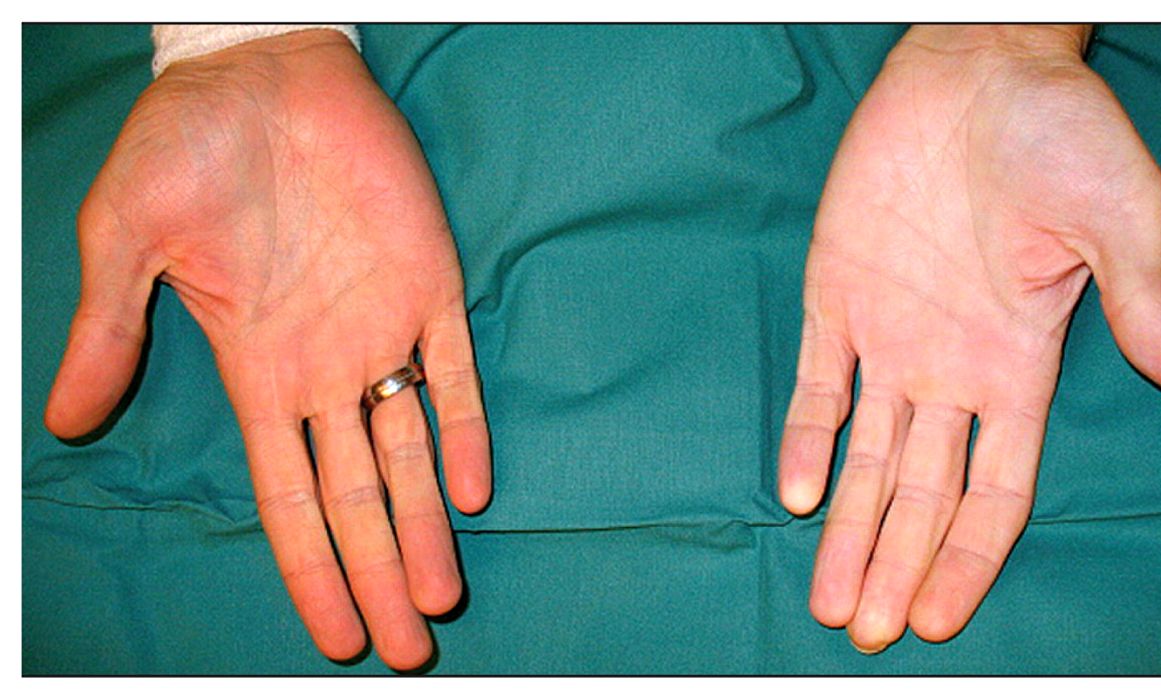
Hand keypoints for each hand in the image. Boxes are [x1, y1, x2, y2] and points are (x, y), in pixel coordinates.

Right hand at [44, 29, 490, 669]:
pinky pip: (455, 369)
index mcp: (258, 373)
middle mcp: (325, 369)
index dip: (313, 570)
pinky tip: (470, 488)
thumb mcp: (126, 240)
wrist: (260, 69)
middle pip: (359, 496)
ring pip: (410, 451)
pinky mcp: (430, 282)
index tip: (338, 639)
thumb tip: (60, 426)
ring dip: (426, 526)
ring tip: (442, 599)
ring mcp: (381, 330)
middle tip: (411, 651)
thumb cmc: (185, 149)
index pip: (288, 499)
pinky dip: (464, 426)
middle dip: (381, 573)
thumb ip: (109, 332)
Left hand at [778, 25, 1160, 652]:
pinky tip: (795, 494)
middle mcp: (951, 368)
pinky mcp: (836, 293)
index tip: (937, 619)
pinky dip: (804, 433)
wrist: (980, 68)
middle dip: (895, 564)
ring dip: (845, 526)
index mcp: (1020, 367)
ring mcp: (891, 335)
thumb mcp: (1122, 223)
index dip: (965, 556)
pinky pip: (818, 378)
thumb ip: (1149, 308)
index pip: (994, 489)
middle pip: (921, 492)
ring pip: (863, 454)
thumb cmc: (1063, 139)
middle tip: (866, 634)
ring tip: (827, 598)